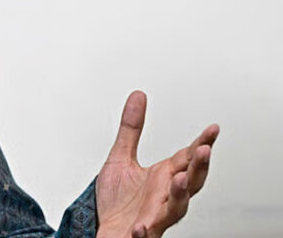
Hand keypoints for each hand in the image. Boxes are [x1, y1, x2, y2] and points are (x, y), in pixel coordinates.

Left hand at [95, 91, 218, 237]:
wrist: (108, 232)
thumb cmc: (119, 202)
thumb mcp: (120, 158)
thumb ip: (131, 130)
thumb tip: (138, 96)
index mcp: (163, 177)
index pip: (187, 158)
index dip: (201, 144)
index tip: (213, 129)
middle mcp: (164, 196)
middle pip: (190, 182)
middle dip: (198, 167)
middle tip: (203, 150)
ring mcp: (156, 216)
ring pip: (176, 208)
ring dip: (180, 195)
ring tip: (180, 180)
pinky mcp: (142, 234)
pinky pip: (146, 234)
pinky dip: (145, 232)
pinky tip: (140, 228)